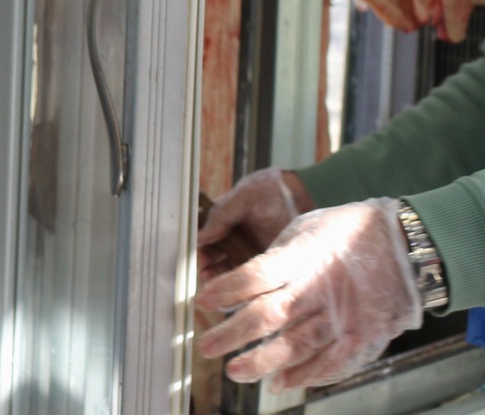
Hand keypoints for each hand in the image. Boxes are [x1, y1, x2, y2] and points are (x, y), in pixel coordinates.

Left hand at [196, 198, 421, 391]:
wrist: (408, 244)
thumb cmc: (353, 231)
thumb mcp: (308, 228)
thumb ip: (279, 256)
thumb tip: (247, 280)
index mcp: (302, 258)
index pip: (255, 277)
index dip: (226, 291)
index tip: (203, 302)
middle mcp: (319, 289)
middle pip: (268, 317)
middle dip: (232, 334)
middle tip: (206, 347)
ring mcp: (343, 316)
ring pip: (296, 346)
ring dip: (262, 362)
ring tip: (235, 371)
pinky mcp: (365, 335)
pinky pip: (331, 362)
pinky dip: (306, 375)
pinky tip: (282, 382)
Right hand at [199, 167, 311, 280]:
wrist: (304, 193)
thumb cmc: (272, 190)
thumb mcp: (242, 198)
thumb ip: (220, 215)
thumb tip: (200, 236)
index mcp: (227, 218)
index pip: (207, 236)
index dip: (200, 246)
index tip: (196, 255)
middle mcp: (239, 235)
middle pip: (217, 254)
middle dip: (208, 265)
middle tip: (204, 274)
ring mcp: (254, 248)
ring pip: (233, 266)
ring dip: (222, 276)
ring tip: (215, 283)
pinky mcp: (271, 259)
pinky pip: (254, 273)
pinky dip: (244, 281)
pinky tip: (236, 287)